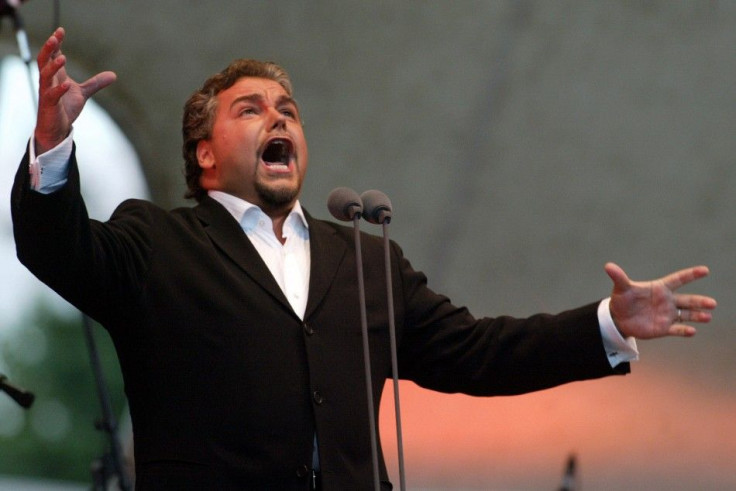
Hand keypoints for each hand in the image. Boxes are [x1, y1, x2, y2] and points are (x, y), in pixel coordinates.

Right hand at [34, 27, 116, 153]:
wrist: (57, 129)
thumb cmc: (65, 108)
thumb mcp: (83, 93)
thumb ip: (96, 83)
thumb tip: (114, 75)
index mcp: (55, 76)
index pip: (52, 55)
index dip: (56, 43)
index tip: (61, 30)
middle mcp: (49, 82)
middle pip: (44, 61)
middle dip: (48, 49)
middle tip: (55, 37)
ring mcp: (47, 93)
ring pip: (45, 76)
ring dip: (53, 67)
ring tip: (62, 58)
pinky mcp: (49, 106)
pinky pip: (51, 96)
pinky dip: (59, 90)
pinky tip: (67, 85)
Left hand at [605, 262, 716, 338]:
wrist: (618, 318)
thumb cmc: (622, 299)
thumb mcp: (621, 288)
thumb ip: (619, 277)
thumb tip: (608, 266)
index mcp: (660, 288)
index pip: (678, 279)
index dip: (691, 275)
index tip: (705, 270)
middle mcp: (667, 301)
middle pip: (687, 300)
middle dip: (700, 301)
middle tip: (712, 303)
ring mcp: (667, 315)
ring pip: (686, 315)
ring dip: (697, 316)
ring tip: (707, 317)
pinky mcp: (664, 328)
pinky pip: (677, 329)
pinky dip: (684, 331)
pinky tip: (692, 331)